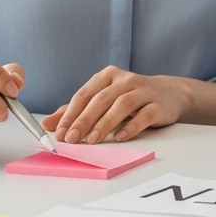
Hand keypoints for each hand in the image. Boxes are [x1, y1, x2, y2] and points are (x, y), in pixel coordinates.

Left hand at [42, 67, 188, 143]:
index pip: (85, 94)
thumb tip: (47, 124)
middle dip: (84, 120)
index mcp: (108, 75)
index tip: (60, 133)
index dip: (71, 113)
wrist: (168, 94)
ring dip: (105, 124)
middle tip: (72, 139)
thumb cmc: (129, 98)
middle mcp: (126, 79)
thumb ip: (76, 111)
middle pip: (101, 99)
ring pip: (122, 105)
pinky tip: (120, 137)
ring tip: (92, 140)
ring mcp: (144, 90)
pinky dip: (131, 126)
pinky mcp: (158, 104)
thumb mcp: (102, 100)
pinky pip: (144, 115)